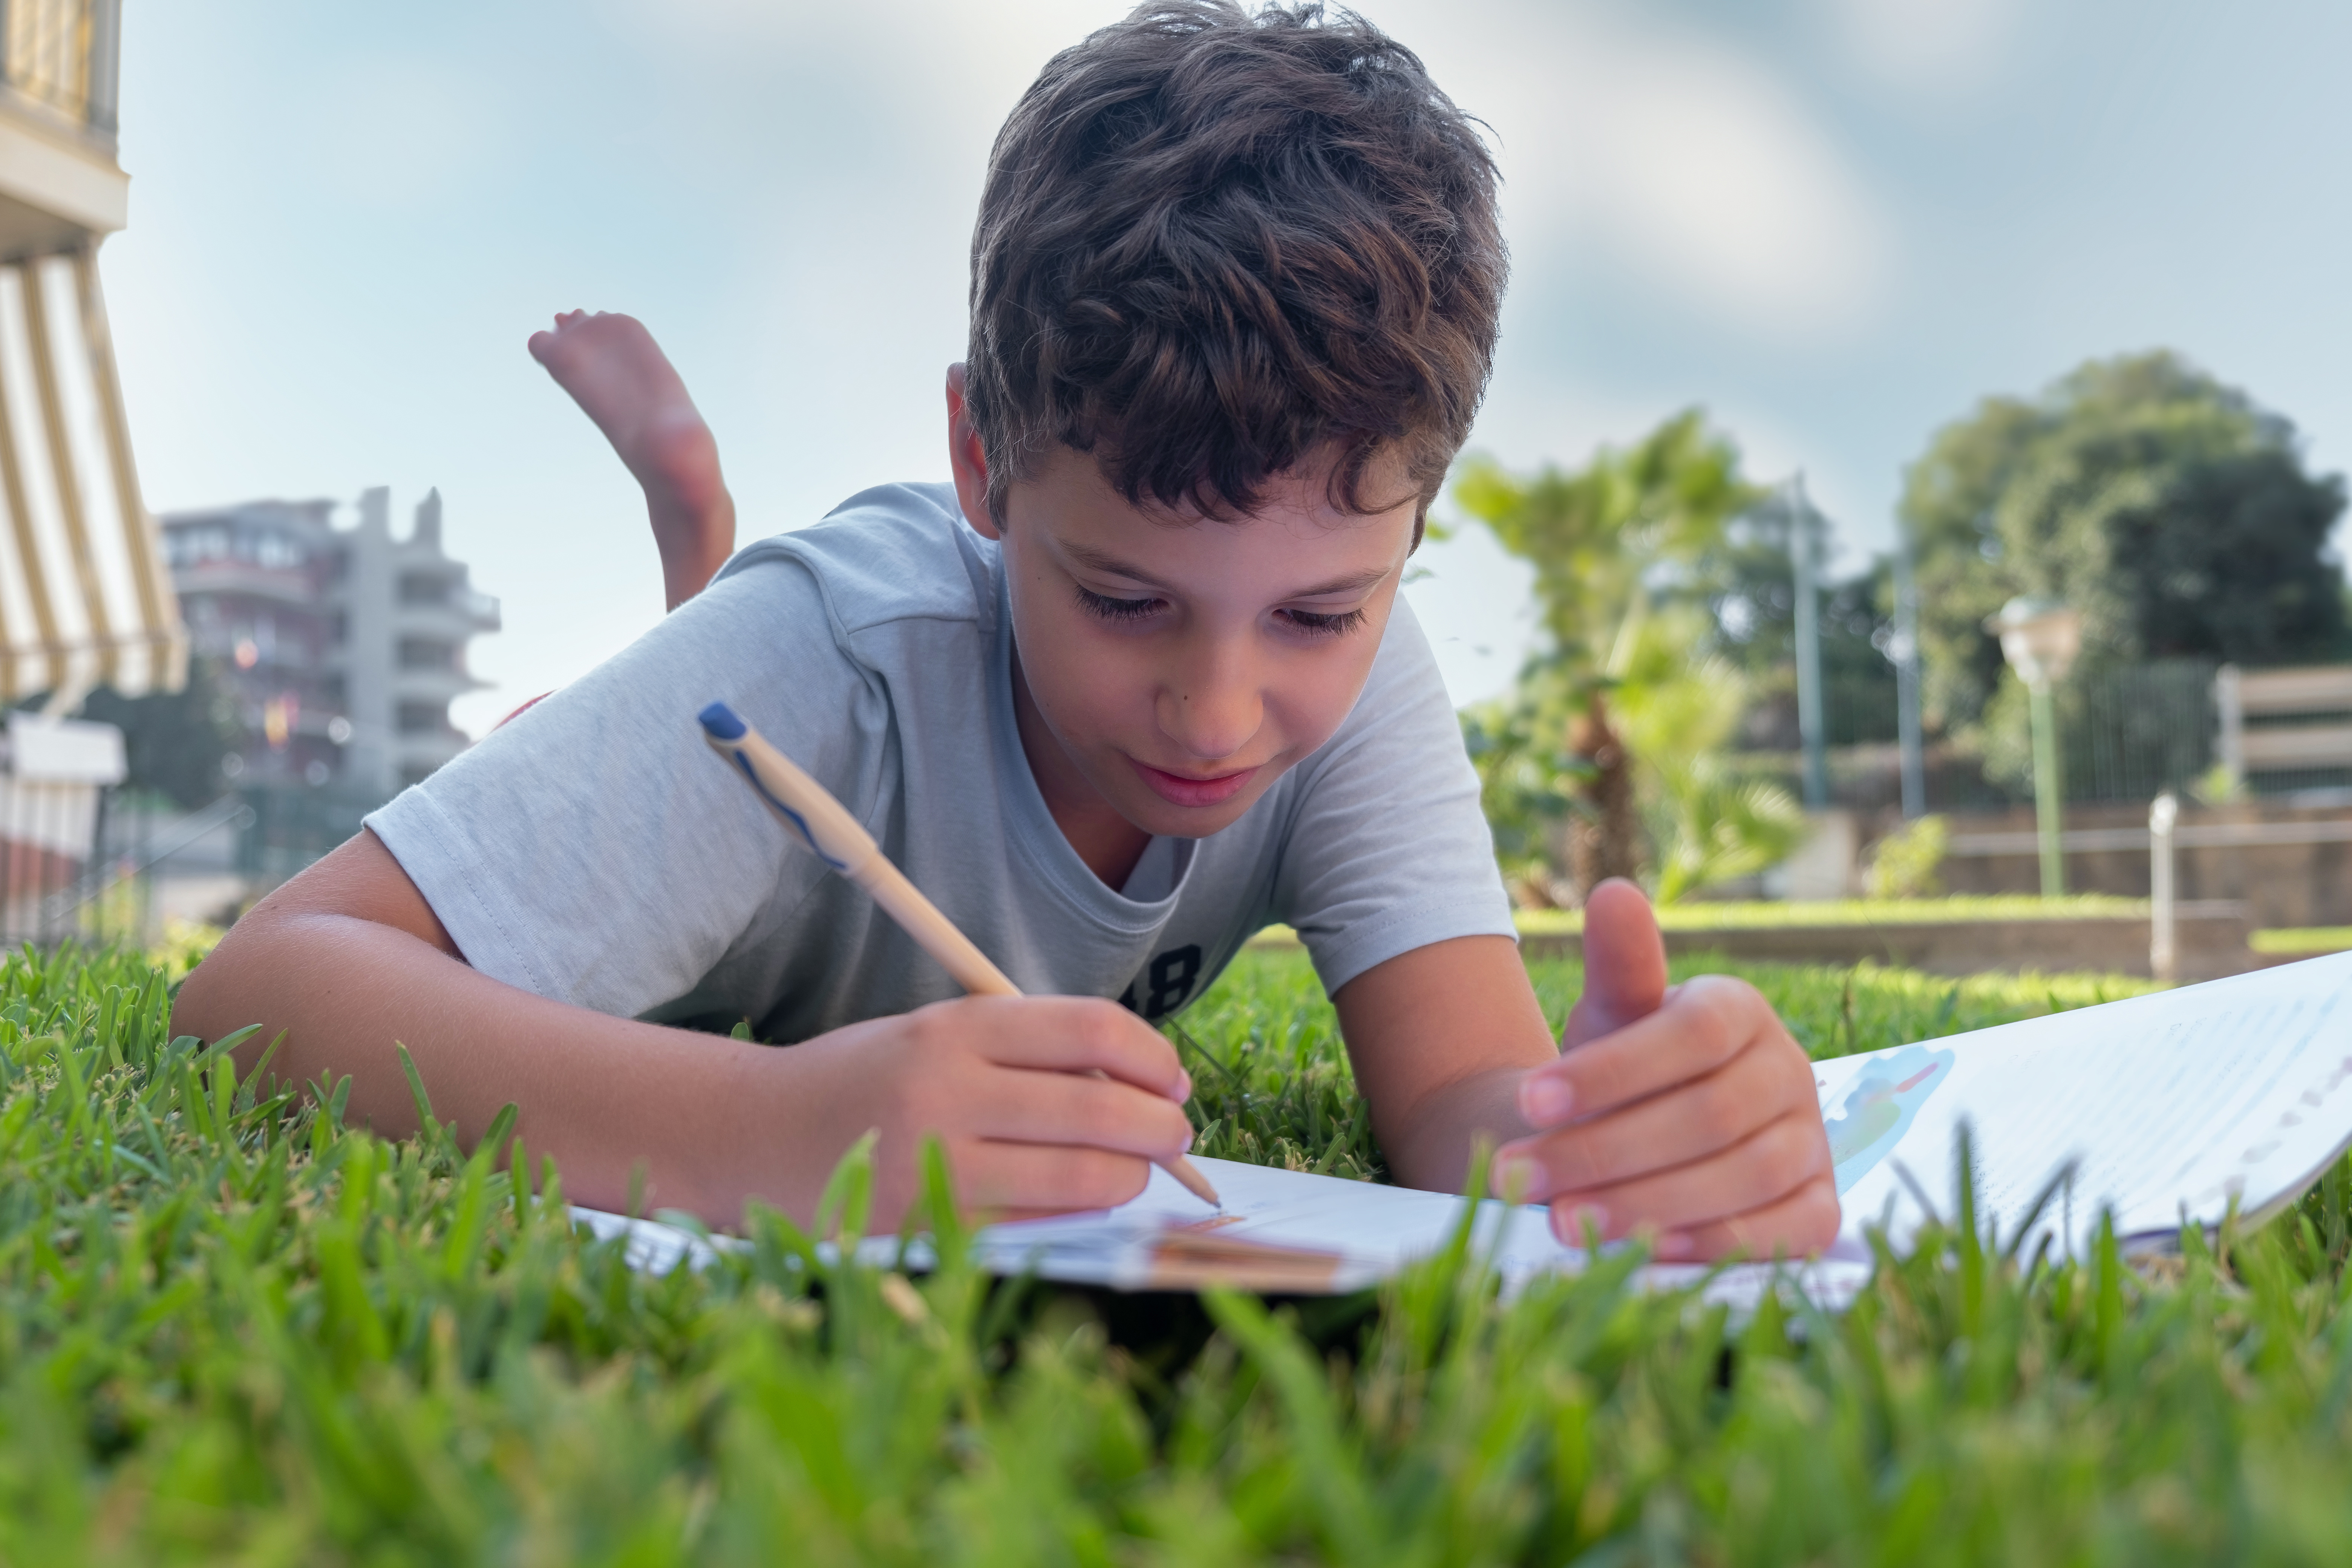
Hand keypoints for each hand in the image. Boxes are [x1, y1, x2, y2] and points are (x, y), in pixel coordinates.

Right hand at [763, 994, 1197, 1229]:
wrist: (755, 1137)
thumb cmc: (866, 1082)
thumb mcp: (939, 1036)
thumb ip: (1027, 1051)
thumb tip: (1140, 1083)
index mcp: (954, 1029)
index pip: (1091, 1029)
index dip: (1153, 1055)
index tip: (1173, 1078)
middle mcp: (946, 1093)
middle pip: (1100, 1108)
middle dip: (1162, 1127)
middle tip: (1177, 1135)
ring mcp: (937, 1168)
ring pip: (1083, 1177)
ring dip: (1132, 1176)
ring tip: (1139, 1171)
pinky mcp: (930, 1231)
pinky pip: (1043, 1226)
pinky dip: (1083, 1214)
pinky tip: (1086, 1201)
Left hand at [1493, 879, 1837, 1261]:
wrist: (1646, 1134)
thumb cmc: (1627, 1069)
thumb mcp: (1614, 1017)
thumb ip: (1619, 966)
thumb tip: (1613, 893)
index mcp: (1743, 1011)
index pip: (1689, 1037)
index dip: (1609, 1071)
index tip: (1526, 1099)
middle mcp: (1790, 1072)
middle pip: (1706, 1115)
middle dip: (1604, 1150)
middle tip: (1519, 1177)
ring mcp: (1813, 1143)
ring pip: (1742, 1176)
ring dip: (1645, 1203)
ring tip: (1560, 1219)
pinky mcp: (1819, 1208)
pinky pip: (1783, 1234)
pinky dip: (1714, 1243)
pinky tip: (1642, 1251)